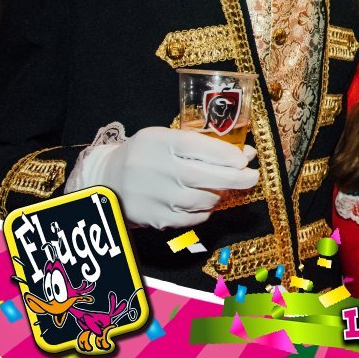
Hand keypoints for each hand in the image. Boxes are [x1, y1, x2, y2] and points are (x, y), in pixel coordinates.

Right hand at [80, 127, 258, 229]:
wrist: (107, 180)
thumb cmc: (146, 155)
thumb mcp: (167, 139)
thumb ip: (203, 145)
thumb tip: (246, 154)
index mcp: (161, 142)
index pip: (200, 147)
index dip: (227, 154)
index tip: (245, 159)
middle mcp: (158, 168)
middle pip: (206, 176)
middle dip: (237, 178)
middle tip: (252, 177)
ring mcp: (156, 195)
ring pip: (202, 199)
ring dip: (219, 195)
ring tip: (222, 188)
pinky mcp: (155, 218)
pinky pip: (192, 218)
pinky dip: (204, 211)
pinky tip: (204, 203)